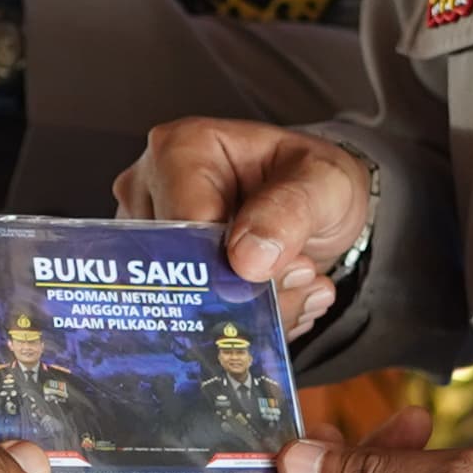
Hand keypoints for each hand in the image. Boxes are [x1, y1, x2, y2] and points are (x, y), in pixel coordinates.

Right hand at [119, 119, 377, 334]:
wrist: (318, 207)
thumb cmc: (311, 179)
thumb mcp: (324, 182)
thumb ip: (291, 211)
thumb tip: (248, 259)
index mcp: (181, 149)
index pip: (184, 224)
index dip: (229, 262)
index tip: (274, 272)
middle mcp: (149, 188)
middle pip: (178, 267)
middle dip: (246, 291)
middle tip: (298, 278)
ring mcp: (148, 235)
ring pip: (183, 303)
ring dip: (250, 313)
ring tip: (295, 287)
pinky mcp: (158, 274)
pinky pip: (189, 319)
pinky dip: (242, 323)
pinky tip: (275, 301)